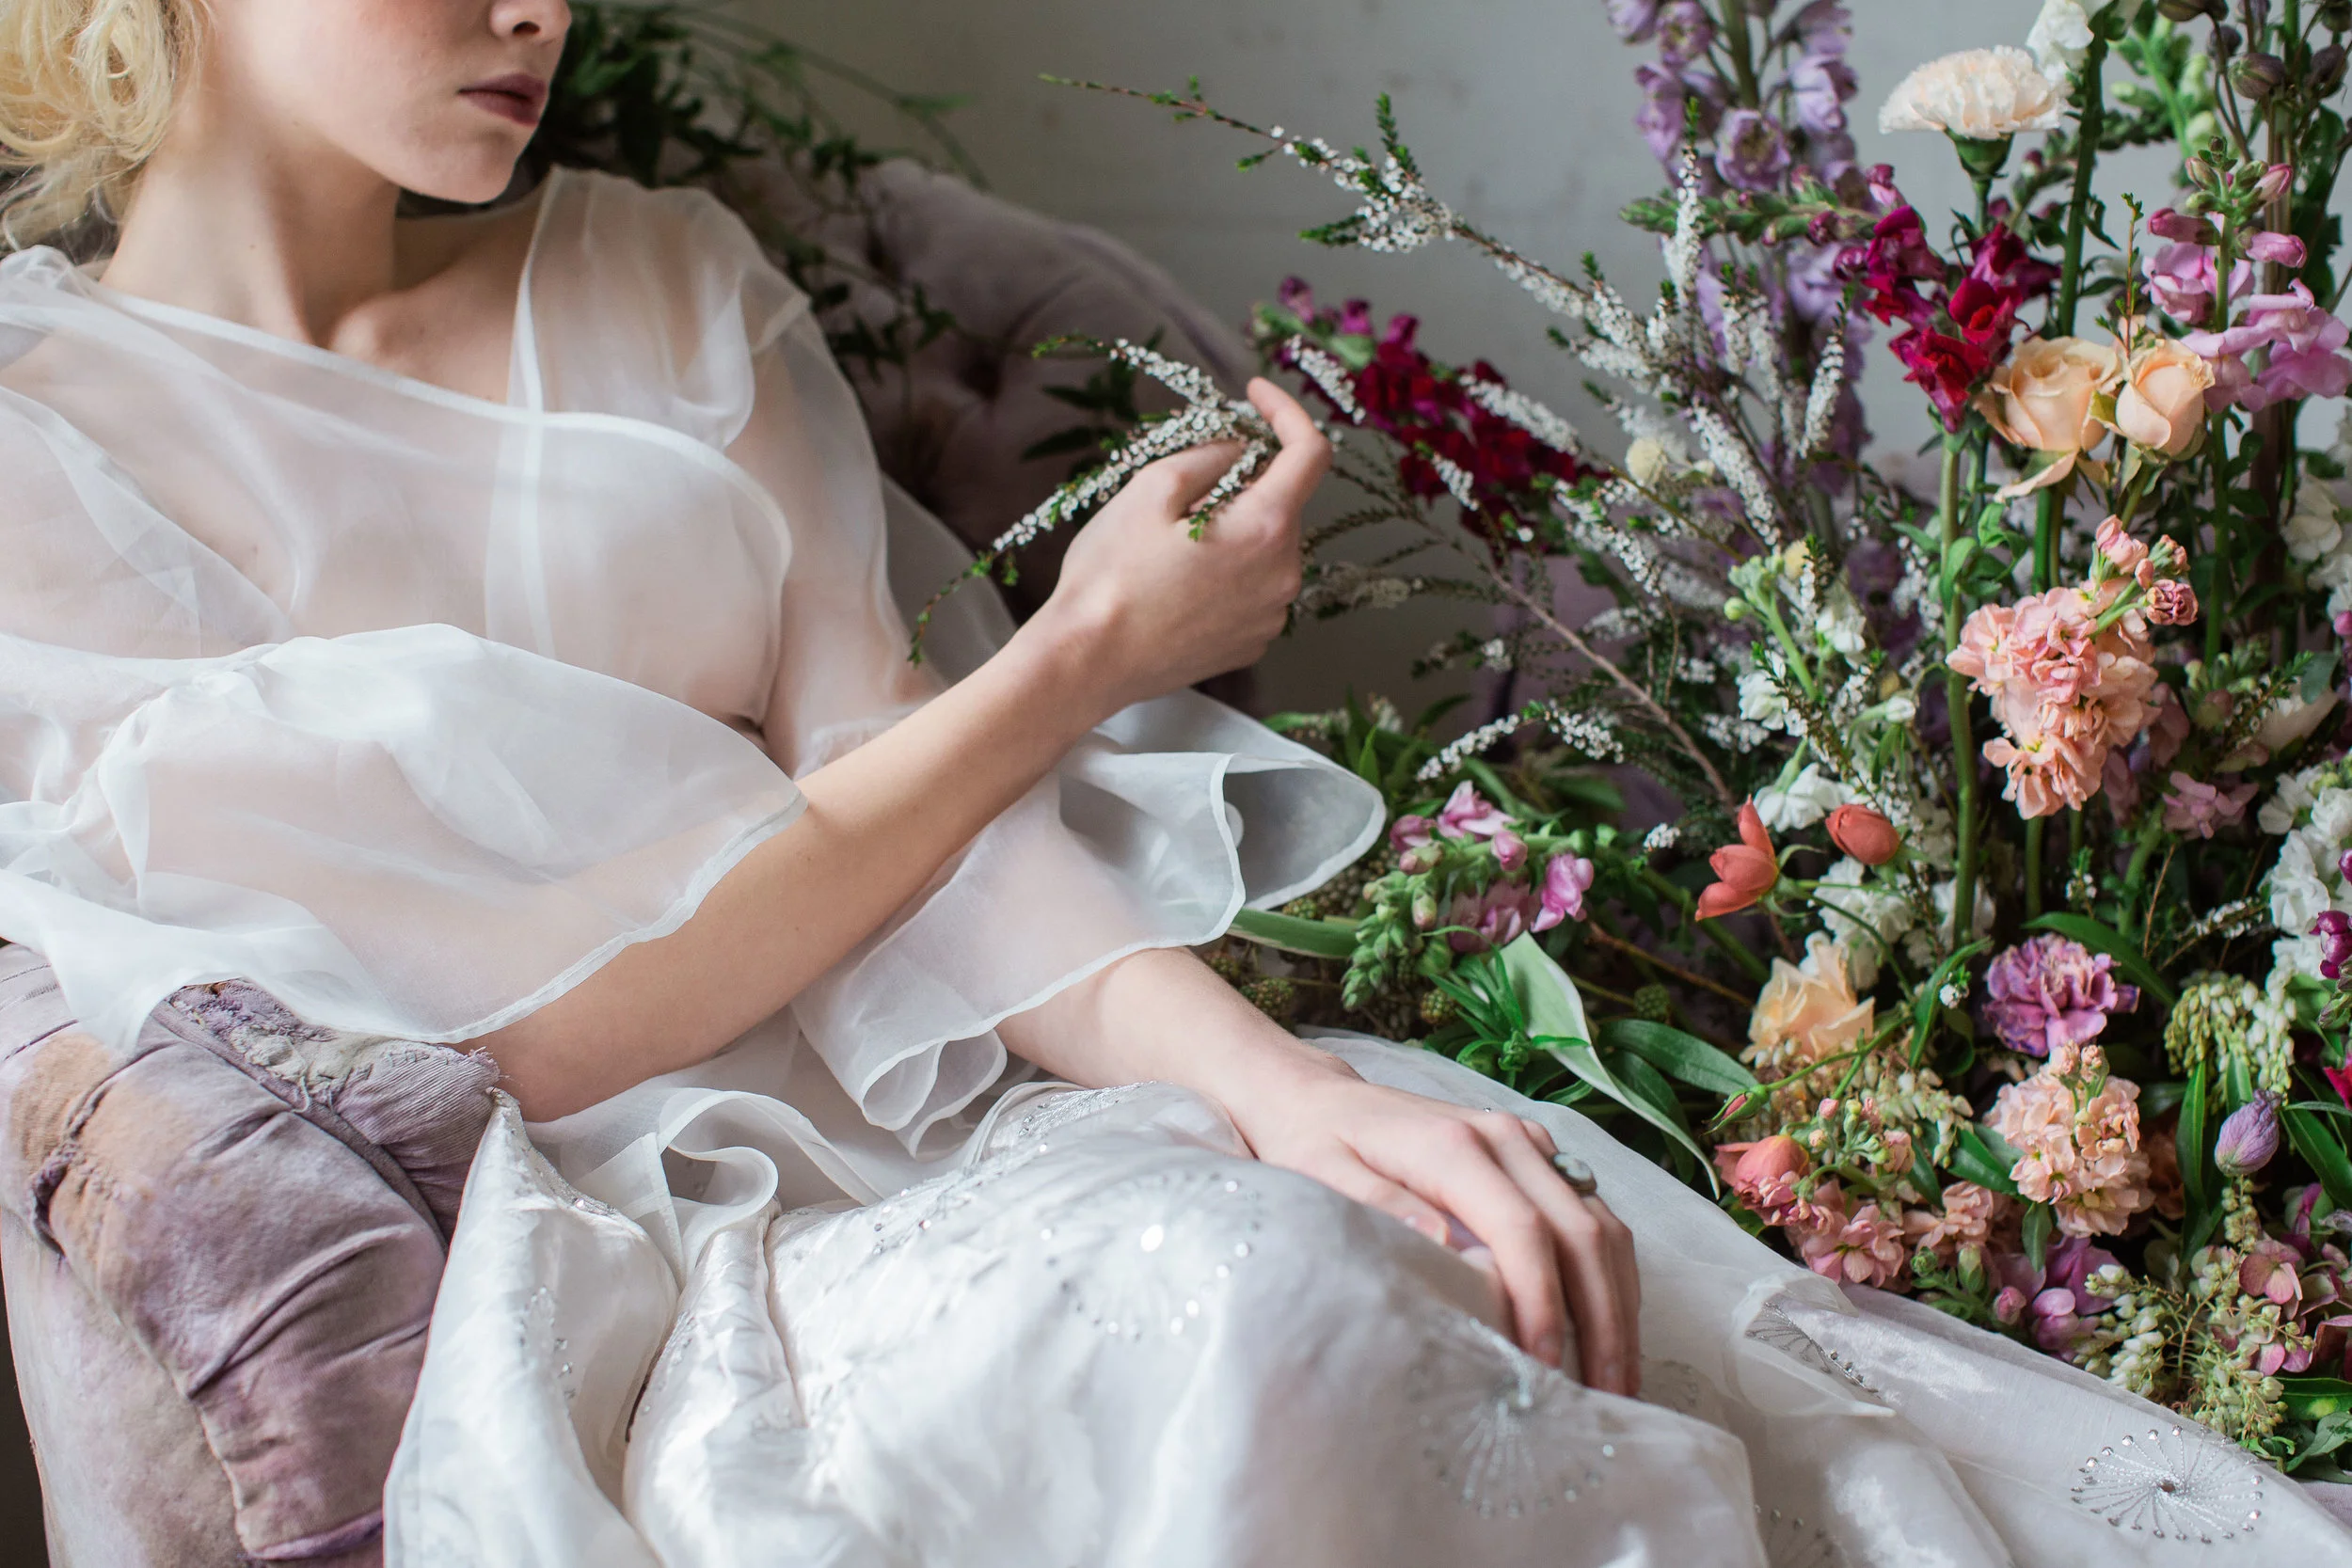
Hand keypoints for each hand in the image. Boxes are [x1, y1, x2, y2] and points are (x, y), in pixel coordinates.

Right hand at [1022, 378, 1327, 720]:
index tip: (1254, 394)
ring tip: (1174, 540)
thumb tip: (1238, 449)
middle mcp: (1284, 576)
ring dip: (1236, 528)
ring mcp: (1271, 616)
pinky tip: (1181, 580)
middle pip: (1283, 504)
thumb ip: (1209, 456)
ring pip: (1268, 548)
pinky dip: (1230, 570)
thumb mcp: (1151, 489)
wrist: (1088, 663)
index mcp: (1266, 529)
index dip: (1286, 412)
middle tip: (1186, 482)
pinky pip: (1254, 589)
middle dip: (1246, 480)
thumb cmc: (1112, 577)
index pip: (1310, 453)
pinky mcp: (1250, 644)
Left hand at [1220, 1046, 1642, 1397]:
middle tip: (1608, 1395)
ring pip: (1602, 1226)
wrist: (1325, 1098)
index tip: (1544, 1364)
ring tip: (1620, 1378)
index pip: (1523, 1230)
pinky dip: (1612, 1275)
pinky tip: (1611, 1328)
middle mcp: (1506, 1139)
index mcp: (1455, 1147)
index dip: (1542, 1300)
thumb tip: (1441, 1247)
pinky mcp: (1538, 1157)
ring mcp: (1529, 1145)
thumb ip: (1380, 1207)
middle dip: (1602, 1319)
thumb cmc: (1317, 1145)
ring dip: (1619, 1304)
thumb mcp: (1322, 1176)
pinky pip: (1595, 1217)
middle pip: (1582, 1232)